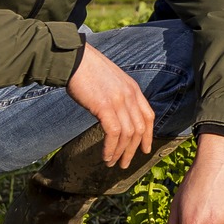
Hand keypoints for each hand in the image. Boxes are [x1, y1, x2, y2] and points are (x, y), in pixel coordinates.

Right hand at [66, 43, 153, 168]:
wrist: (74, 59)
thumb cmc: (87, 70)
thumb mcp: (112, 81)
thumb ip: (118, 96)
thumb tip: (115, 114)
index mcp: (133, 89)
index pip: (148, 116)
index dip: (148, 135)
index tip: (145, 149)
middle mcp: (130, 95)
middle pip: (139, 129)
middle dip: (133, 149)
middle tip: (125, 164)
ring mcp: (118, 101)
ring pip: (127, 134)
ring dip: (120, 153)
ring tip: (113, 164)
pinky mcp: (104, 106)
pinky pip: (113, 133)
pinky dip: (110, 148)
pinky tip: (105, 156)